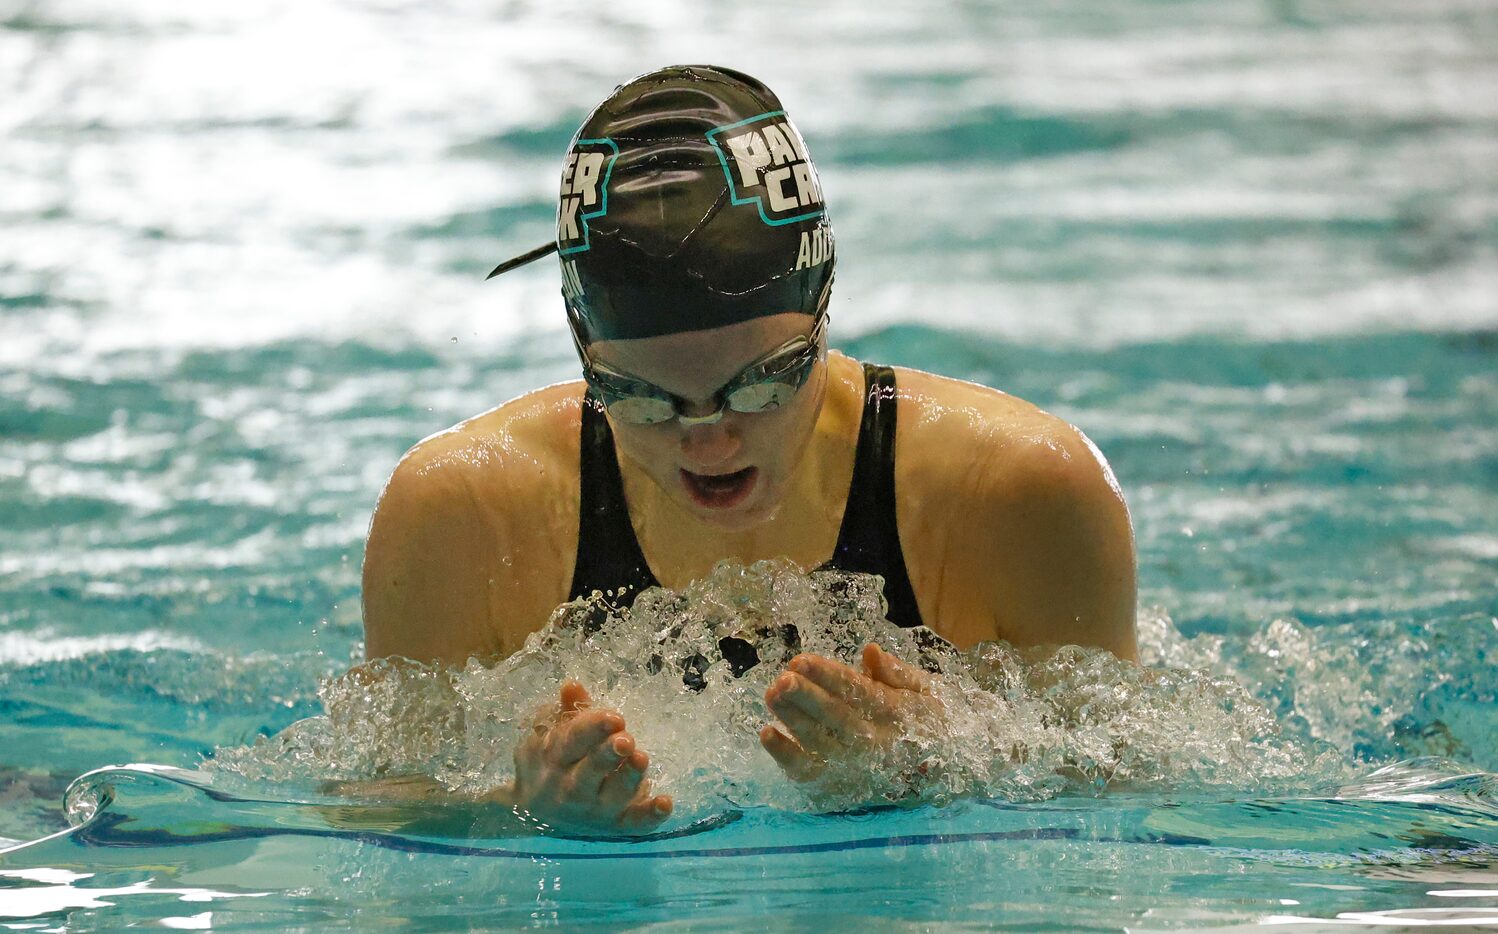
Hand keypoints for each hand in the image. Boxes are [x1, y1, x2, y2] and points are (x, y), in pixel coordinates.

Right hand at [495, 681, 672, 833]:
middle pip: (589, 773)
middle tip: (626, 739)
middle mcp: (571, 788)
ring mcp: (594, 810)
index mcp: (553, 759)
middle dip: (607, 755)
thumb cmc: (550, 762)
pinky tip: (666, 802)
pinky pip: (634, 824)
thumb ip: (566, 712)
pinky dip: (650, 816)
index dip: (591, 729)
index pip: (570, 742)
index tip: (614, 717)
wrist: (534, 815)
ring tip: (641, 758)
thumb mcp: (549, 736)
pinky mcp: (615, 825)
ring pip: (612, 796)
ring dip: (629, 778)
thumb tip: (573, 686)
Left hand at [760, 643, 942, 782]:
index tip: (800, 660)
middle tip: (782, 678)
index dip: (827, 676)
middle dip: (806, 697)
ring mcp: (853, 766)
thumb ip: (899, 672)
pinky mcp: (837, 784)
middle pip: (834, 717)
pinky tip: (767, 733)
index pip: (855, 691)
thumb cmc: (929, 724)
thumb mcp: (927, 692)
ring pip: (818, 742)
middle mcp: (873, 742)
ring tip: (771, 694)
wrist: (942, 776)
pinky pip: (809, 772)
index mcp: (894, 713)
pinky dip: (786, 756)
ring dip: (792, 719)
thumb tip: (870, 651)